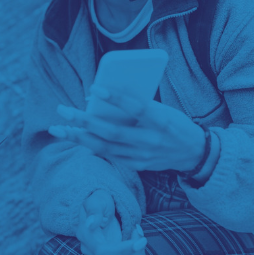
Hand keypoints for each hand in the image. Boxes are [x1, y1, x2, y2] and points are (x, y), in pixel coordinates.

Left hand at [49, 85, 205, 171]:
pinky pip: (109, 155)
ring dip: (79, 137)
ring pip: (105, 147)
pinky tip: (75, 137)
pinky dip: (91, 146)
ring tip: (59, 128)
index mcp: (161, 121)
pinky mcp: (138, 165)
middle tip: (63, 110)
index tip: (94, 88)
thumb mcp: (163, 109)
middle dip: (84, 121)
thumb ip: (139, 105)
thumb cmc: (175, 124)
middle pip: (112, 132)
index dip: (116, 98)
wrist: (194, 153)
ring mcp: (143, 156)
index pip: (136, 108)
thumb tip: (106, 96)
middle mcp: (151, 140)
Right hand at [76, 190, 146, 254]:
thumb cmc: (100, 202)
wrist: (101, 209)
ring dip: (138, 254)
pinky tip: (135, 242)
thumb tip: (90, 224)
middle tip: (139, 231)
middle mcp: (89, 251)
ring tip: (137, 234)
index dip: (124, 250)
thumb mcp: (98, 200)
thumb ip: (94, 211)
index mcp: (85, 235)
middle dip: (136, 250)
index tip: (142, 241)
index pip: (103, 252)